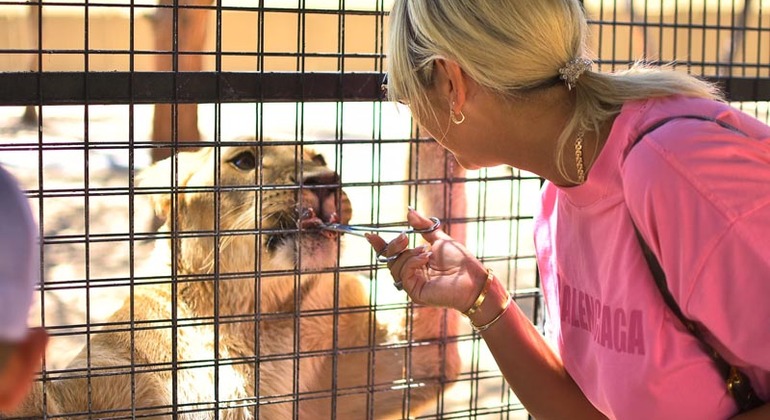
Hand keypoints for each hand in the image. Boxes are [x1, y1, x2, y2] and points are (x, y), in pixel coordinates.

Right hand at [366, 208, 487, 311]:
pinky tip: (425, 259)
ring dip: (408, 254)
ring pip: (394, 266)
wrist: (472, 277)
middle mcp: (412, 273)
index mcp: (416, 261)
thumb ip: (423, 226)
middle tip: (405, 236)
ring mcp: (412, 284)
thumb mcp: (439, 238)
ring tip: (425, 251)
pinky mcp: (415, 292)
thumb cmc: (460, 260)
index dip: (380, 245)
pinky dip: (412, 262)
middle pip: (389, 259)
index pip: (393, 254)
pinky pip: (403, 274)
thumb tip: (408, 210)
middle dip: (394, 245)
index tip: (370, 235)